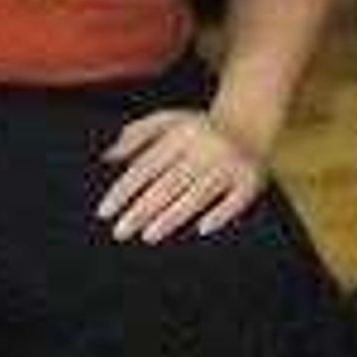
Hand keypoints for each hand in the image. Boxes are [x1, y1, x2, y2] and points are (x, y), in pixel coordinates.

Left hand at [97, 106, 266, 243]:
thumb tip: (107, 157)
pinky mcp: (251, 180)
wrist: (250, 120)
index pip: (147, 166)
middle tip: (119, 232)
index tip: (104, 212)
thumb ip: (137, 134)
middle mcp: (205, 147)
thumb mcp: (169, 120)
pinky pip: (235, 201)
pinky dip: (220, 214)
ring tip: (147, 236)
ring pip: (197, 194)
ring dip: (172, 217)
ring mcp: (230, 164)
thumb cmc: (200, 128)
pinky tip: (202, 229)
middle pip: (168, 184)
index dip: (124, 190)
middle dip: (142, 210)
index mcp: (182, 133)